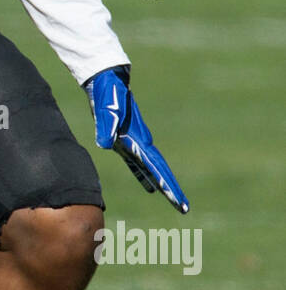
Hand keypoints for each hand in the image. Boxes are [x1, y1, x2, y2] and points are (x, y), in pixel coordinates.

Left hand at [84, 66, 188, 214]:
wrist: (107, 81)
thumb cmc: (107, 94)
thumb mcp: (105, 109)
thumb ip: (106, 126)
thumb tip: (106, 143)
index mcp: (138, 139)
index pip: (157, 167)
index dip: (167, 185)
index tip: (179, 201)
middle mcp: (141, 143)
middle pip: (160, 171)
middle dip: (172, 190)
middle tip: (184, 208)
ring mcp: (135, 142)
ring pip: (152, 169)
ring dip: (162, 184)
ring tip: (174, 201)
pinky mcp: (126, 141)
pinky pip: (139, 164)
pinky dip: (145, 176)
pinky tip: (150, 187)